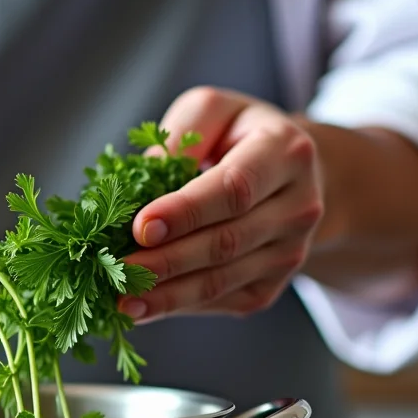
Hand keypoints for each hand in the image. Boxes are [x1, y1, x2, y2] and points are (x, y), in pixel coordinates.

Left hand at [119, 88, 323, 322]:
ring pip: (222, 280)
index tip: (141, 227)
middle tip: (118, 270)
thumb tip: (147, 179)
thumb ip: (184, 133)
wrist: (293, 176)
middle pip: (226, 242)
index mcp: (286, 154)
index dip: (186, 211)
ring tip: (124, 301)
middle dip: (168, 261)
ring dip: (169, 295)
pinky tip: (145, 307)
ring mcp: (290, 252)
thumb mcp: (216, 110)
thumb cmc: (241, 136)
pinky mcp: (272, 285)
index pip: (235, 189)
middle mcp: (299, 207)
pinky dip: (180, 306)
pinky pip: (222, 300)